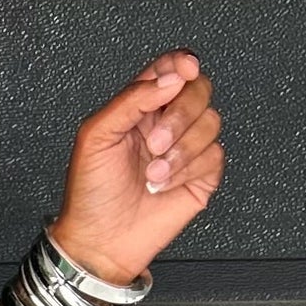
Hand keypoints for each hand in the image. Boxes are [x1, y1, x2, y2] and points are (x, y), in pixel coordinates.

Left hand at [50, 50, 223, 285]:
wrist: (100, 241)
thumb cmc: (91, 193)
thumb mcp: (97, 135)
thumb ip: (131, 99)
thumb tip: (169, 77)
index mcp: (141, 108)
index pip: (171, 70)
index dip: (182, 64)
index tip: (184, 71)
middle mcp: (165, 124)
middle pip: (198, 90)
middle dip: (180, 115)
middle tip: (154, 143)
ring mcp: (185, 149)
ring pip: (211, 122)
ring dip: (181, 149)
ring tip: (152, 174)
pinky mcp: (201, 175)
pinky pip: (214, 155)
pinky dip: (189, 170)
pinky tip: (164, 185)